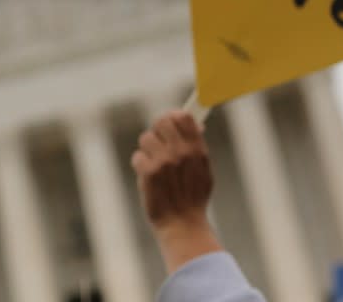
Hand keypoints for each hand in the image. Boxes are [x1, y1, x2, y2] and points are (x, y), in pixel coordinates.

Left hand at [131, 110, 220, 272]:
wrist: (183, 225)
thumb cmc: (193, 198)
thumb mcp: (204, 170)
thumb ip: (197, 146)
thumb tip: (194, 124)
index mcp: (197, 150)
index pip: (183, 117)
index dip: (173, 117)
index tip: (170, 124)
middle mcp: (181, 152)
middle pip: (161, 122)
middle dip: (157, 131)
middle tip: (158, 144)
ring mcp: (164, 161)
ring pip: (146, 138)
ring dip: (147, 150)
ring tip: (155, 166)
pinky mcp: (149, 173)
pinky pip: (137, 156)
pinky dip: (140, 166)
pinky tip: (148, 177)